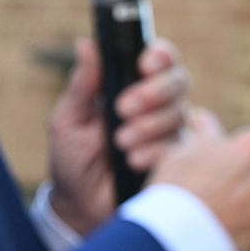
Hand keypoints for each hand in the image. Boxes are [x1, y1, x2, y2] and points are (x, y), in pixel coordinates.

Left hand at [47, 38, 190, 234]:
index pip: (157, 59)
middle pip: (178, 81)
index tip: (144, 63)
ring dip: (149, 126)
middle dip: (153, 91)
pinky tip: (133, 161)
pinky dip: (156, 151)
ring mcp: (170, 134)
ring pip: (180, 114)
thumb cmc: (71, 157)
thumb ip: (82, 85)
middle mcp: (156, 106)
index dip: (159, 55)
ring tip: (120, 142)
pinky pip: (182, 149)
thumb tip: (86, 44)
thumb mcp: (68, 119)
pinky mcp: (178, 163)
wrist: (79, 206)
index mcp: (129, 86)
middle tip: (123, 108)